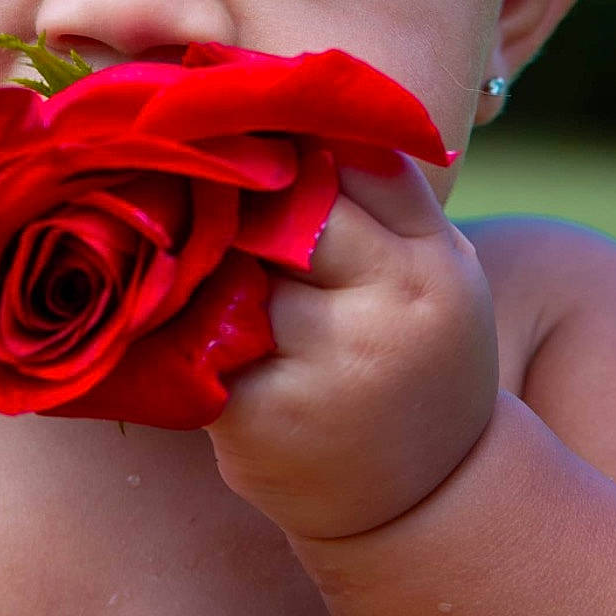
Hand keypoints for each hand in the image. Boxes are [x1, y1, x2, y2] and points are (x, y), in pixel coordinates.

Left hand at [207, 157, 497, 542]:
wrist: (430, 506)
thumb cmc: (414, 362)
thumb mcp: (435, 275)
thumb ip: (380, 201)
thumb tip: (276, 110)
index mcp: (433, 259)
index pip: (352, 157)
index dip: (288, 136)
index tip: (237, 124)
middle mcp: (391, 303)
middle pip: (287, 206)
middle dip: (240, 198)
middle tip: (191, 180)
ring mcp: (328, 362)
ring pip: (234, 268)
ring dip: (205, 262)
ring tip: (180, 255)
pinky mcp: (263, 414)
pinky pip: (199, 340)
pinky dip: (181, 328)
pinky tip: (180, 328)